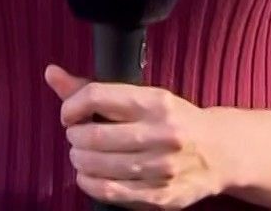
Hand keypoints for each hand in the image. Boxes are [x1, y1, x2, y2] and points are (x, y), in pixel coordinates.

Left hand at [44, 64, 230, 208]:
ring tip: (82, 155)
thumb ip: (95, 89)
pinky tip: (88, 175)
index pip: (96, 97)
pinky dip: (89, 183)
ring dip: (80, 160)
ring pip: (98, 166)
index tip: (69, 115)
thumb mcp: (143, 97)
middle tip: (77, 137)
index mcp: (155, 102)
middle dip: (74, 138)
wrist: (219, 152)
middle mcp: (160, 133)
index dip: (71, 106)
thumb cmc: (173, 120)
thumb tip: (51, 73)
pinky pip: (110, 191)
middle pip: (92, 136)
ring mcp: (161, 168)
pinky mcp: (160, 196)